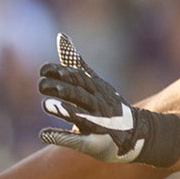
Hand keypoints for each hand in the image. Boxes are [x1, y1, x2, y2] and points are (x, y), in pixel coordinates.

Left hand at [38, 33, 179, 166]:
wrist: (138, 134)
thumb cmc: (108, 105)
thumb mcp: (94, 81)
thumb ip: (75, 63)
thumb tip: (61, 36)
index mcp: (96, 89)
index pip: (78, 78)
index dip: (61, 73)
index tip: (43, 70)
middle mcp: (98, 104)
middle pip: (79, 94)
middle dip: (61, 89)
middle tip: (41, 85)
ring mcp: (98, 124)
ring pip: (81, 116)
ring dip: (64, 110)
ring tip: (45, 105)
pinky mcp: (93, 142)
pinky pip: (76, 140)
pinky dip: (60, 137)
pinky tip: (44, 134)